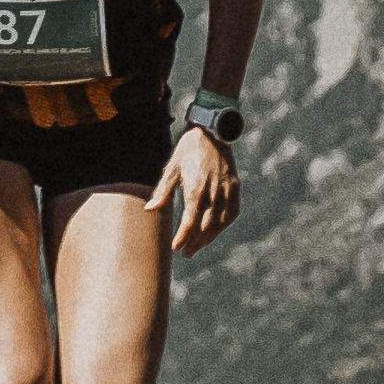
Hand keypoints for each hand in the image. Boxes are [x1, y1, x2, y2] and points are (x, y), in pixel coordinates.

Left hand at [158, 125, 239, 253]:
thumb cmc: (188, 149)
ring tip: (198, 246)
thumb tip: (149, 209)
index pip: (190, 222)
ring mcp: (226, 191)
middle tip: (186, 253)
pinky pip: (232, 213)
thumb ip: (163, 191)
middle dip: (195, 242)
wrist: (212, 131)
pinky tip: (215, 231)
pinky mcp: (234, 188)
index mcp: (196, 188)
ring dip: (209, 238)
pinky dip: (223, 225)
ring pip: (220, 223)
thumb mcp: (172, 168)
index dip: (183, 238)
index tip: (176, 248)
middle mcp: (213, 192)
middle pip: (205, 227)